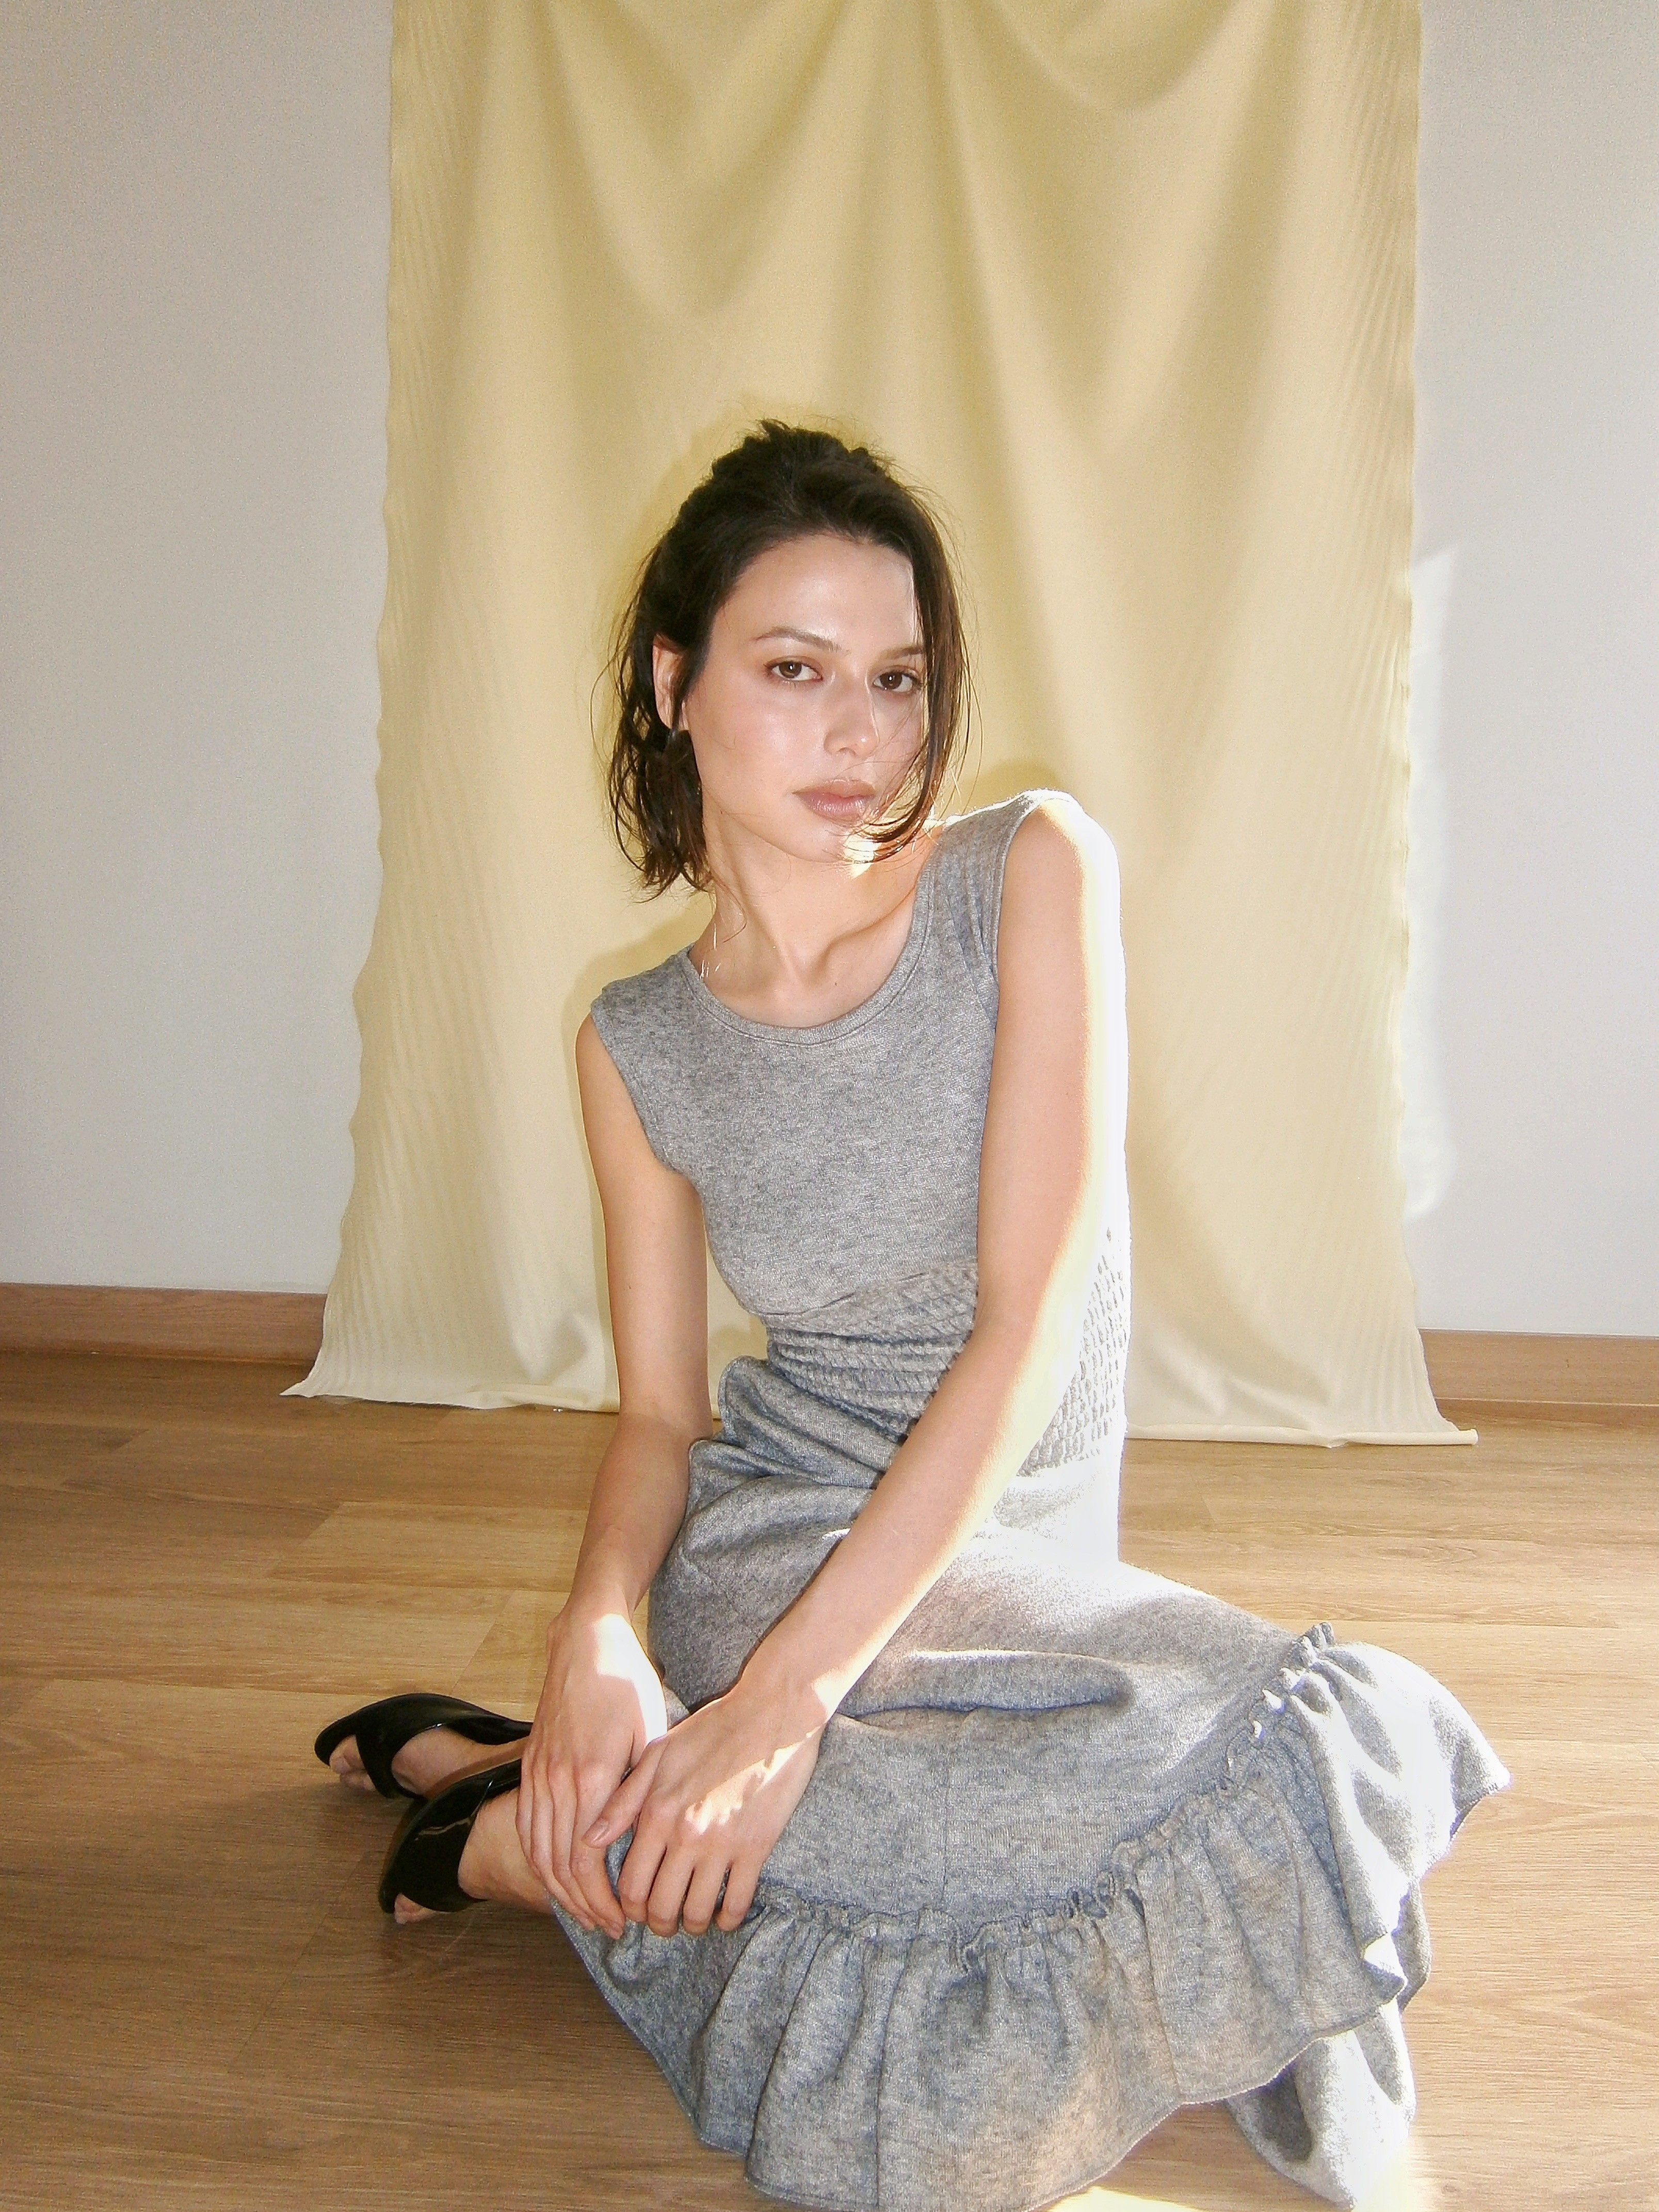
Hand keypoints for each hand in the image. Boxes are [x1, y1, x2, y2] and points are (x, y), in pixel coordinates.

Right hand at [517, 1603, 668, 1937]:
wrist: (585, 1642)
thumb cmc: (627, 1684)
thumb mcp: (649, 1732)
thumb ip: (635, 1790)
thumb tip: (621, 1840)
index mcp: (592, 1776)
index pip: (587, 1859)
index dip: (602, 1898)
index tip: (622, 1919)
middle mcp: (558, 1780)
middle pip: (559, 1864)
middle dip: (583, 1905)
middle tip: (609, 1928)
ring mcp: (538, 1773)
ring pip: (537, 1850)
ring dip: (558, 1890)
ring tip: (585, 1913)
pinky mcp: (529, 1765)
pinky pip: (526, 1825)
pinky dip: (537, 1859)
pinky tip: (555, 1877)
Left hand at [584, 1680, 823, 1937]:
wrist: (771, 1713)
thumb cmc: (713, 1729)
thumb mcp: (659, 1754)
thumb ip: (623, 1800)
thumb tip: (589, 1839)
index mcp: (656, 1812)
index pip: (630, 1883)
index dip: (629, 1907)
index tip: (637, 1908)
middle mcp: (684, 1834)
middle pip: (660, 1906)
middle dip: (658, 1923)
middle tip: (664, 1921)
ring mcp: (721, 1843)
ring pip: (696, 1911)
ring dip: (692, 1924)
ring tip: (694, 1919)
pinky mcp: (756, 1847)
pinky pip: (736, 1902)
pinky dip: (728, 1919)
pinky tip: (725, 1915)